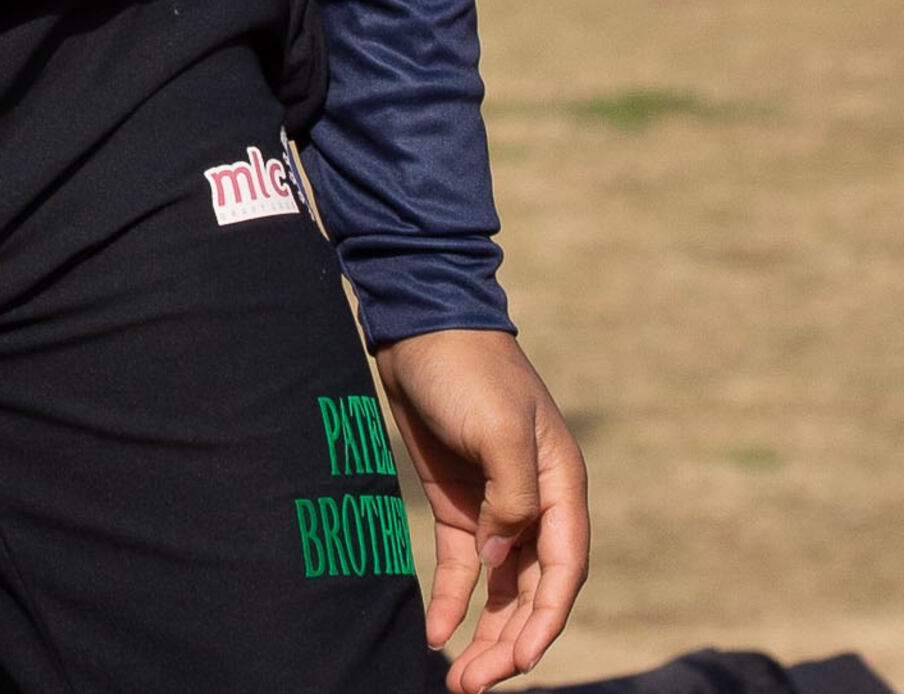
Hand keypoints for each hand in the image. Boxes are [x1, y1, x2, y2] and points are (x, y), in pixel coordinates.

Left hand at [378, 329, 587, 691]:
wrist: (420, 325)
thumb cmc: (469, 371)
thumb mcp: (498, 430)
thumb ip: (510, 499)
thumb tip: (501, 560)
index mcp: (562, 489)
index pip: (563, 572)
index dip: (544, 622)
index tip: (518, 661)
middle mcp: (536, 505)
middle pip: (532, 591)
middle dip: (509, 643)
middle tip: (475, 686)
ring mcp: (496, 507)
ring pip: (500, 588)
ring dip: (485, 633)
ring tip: (460, 680)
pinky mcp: (458, 504)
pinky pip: (461, 566)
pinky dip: (453, 601)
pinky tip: (437, 634)